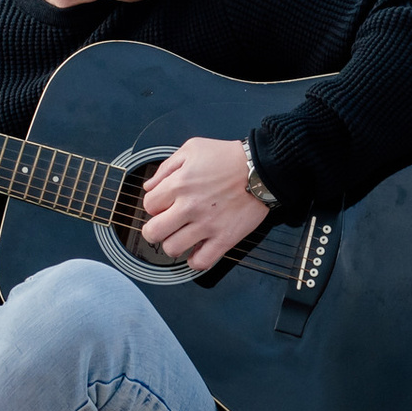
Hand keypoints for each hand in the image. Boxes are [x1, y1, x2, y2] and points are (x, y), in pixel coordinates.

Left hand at [138, 136, 267, 272]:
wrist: (263, 167)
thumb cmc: (229, 156)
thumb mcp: (193, 148)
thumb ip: (166, 167)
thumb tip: (149, 186)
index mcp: (179, 184)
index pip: (148, 205)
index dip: (154, 206)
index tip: (164, 205)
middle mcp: (189, 206)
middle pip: (153, 232)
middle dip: (154, 230)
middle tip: (165, 226)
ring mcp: (207, 225)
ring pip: (172, 249)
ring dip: (174, 245)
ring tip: (183, 237)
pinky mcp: (225, 238)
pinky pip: (201, 262)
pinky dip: (196, 260)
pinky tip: (198, 249)